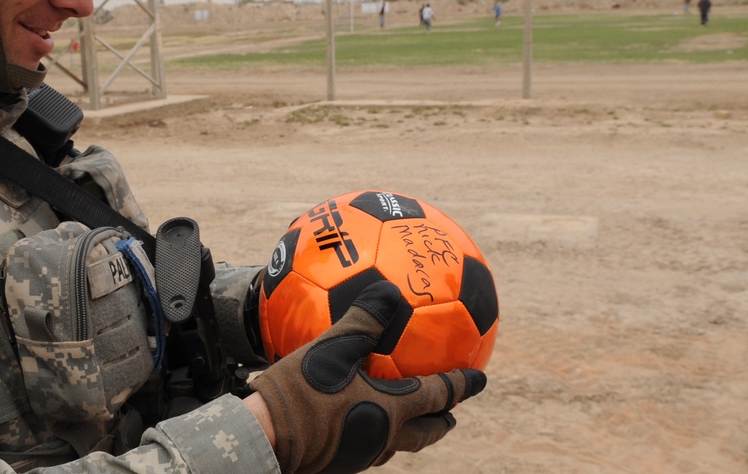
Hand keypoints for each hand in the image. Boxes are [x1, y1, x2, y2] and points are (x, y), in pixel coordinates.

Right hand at [248, 281, 486, 473]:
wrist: (266, 435)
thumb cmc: (303, 389)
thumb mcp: (334, 347)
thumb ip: (364, 320)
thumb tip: (390, 290)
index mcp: (391, 410)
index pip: (438, 396)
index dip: (462, 386)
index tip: (482, 379)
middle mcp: (382, 436)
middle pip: (424, 433)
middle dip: (441, 422)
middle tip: (454, 414)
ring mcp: (359, 451)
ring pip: (396, 444)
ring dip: (411, 431)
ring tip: (411, 419)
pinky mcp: (337, 459)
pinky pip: (367, 444)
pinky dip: (376, 430)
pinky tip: (358, 417)